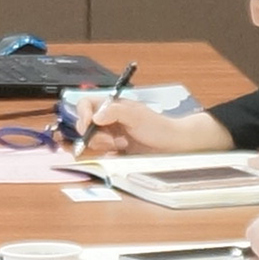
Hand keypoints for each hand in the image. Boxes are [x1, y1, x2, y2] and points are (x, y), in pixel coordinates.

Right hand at [84, 102, 228, 156]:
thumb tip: (95, 117)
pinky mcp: (116, 150)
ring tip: (121, 145)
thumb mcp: (136, 116)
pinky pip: (102, 153)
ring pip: (92, 141)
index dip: (83, 114)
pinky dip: (108, 154)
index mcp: (112, 107)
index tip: (89, 124)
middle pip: (85, 126)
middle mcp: (110, 120)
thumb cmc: (159, 127)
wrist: (175, 146)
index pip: (86, 105)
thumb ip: (114, 112)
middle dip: (94, 134)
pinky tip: (122, 152)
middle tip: (110, 139)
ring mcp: (112, 135)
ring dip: (103, 144)